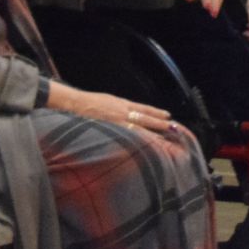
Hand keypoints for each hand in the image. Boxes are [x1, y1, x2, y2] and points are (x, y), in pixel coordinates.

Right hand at [46, 81, 176, 133]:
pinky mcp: (111, 130)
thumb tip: (128, 112)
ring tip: (165, 140)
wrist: (74, 103)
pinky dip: (138, 142)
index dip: (157, 112)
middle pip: (146, 118)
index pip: (144, 108)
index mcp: (122, 104)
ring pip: (139, 129)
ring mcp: (117, 122)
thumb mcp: (107, 101)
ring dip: (152, 135)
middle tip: (174, 128)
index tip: (168, 115)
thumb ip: (119, 107)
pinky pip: (128, 137)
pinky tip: (145, 148)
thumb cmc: (88, 103)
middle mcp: (123, 112)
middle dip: (160, 123)